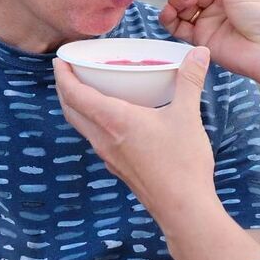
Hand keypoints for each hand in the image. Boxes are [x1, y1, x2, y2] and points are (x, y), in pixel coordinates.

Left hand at [53, 48, 222, 253]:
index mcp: (114, 120)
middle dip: (65, 88)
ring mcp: (109, 155)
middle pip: (70, 110)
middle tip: (70, 70)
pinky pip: (96, 138)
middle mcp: (104, 138)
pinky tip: (113, 118)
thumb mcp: (187, 115)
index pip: (74, 94)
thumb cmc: (182, 163)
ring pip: (81, 126)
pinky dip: (93, 121)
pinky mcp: (118, 166)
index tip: (60, 59)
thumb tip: (199, 52)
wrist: (182, 208)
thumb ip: (190, 80)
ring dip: (77, 106)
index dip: (63, 75)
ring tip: (88, 89)